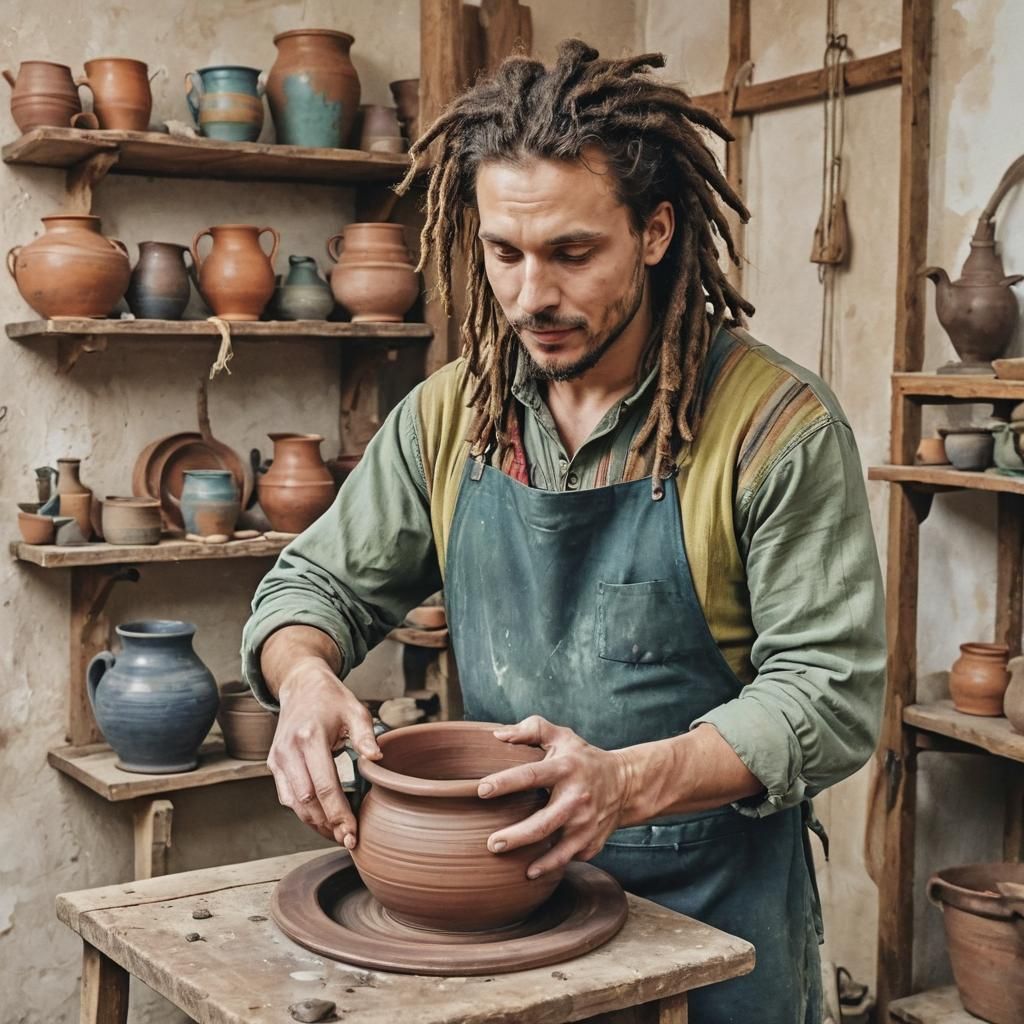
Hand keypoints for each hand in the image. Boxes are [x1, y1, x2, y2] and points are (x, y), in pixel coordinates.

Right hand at [267, 656, 381, 847]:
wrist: (301, 685)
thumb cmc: (332, 699)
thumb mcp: (356, 709)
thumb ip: (366, 735)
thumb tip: (377, 760)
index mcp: (310, 737)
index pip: (324, 786)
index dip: (338, 814)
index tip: (353, 833)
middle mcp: (289, 750)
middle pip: (307, 801)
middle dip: (327, 825)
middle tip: (348, 840)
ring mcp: (278, 758)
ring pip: (294, 803)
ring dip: (314, 823)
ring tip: (337, 834)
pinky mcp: (273, 763)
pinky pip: (287, 796)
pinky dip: (303, 812)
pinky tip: (322, 820)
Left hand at [477, 715, 630, 878]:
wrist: (625, 784)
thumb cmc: (583, 758)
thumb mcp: (562, 736)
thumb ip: (531, 729)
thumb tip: (498, 734)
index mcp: (566, 768)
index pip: (532, 775)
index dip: (506, 782)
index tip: (481, 790)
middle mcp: (577, 798)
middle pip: (543, 823)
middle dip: (516, 837)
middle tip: (491, 844)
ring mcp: (586, 825)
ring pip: (558, 850)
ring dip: (535, 862)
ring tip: (509, 864)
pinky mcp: (591, 844)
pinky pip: (567, 859)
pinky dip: (550, 866)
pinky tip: (532, 869)